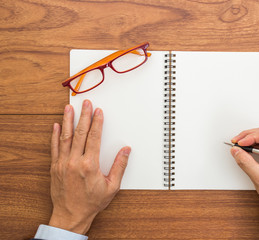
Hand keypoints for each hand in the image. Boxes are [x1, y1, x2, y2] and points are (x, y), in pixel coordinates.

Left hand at [49, 100, 130, 233]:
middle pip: (80, 133)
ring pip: (65, 137)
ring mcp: (63, 164)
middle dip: (84, 116)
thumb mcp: (112, 187)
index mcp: (90, 165)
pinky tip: (56, 126)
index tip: (98, 112)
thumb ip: (120, 166)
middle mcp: (75, 162)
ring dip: (68, 121)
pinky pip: (54, 148)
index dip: (97, 122)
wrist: (71, 215)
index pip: (94, 137)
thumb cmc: (91, 202)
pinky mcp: (55, 167)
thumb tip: (126, 151)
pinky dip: (55, 136)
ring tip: (69, 108)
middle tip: (86, 104)